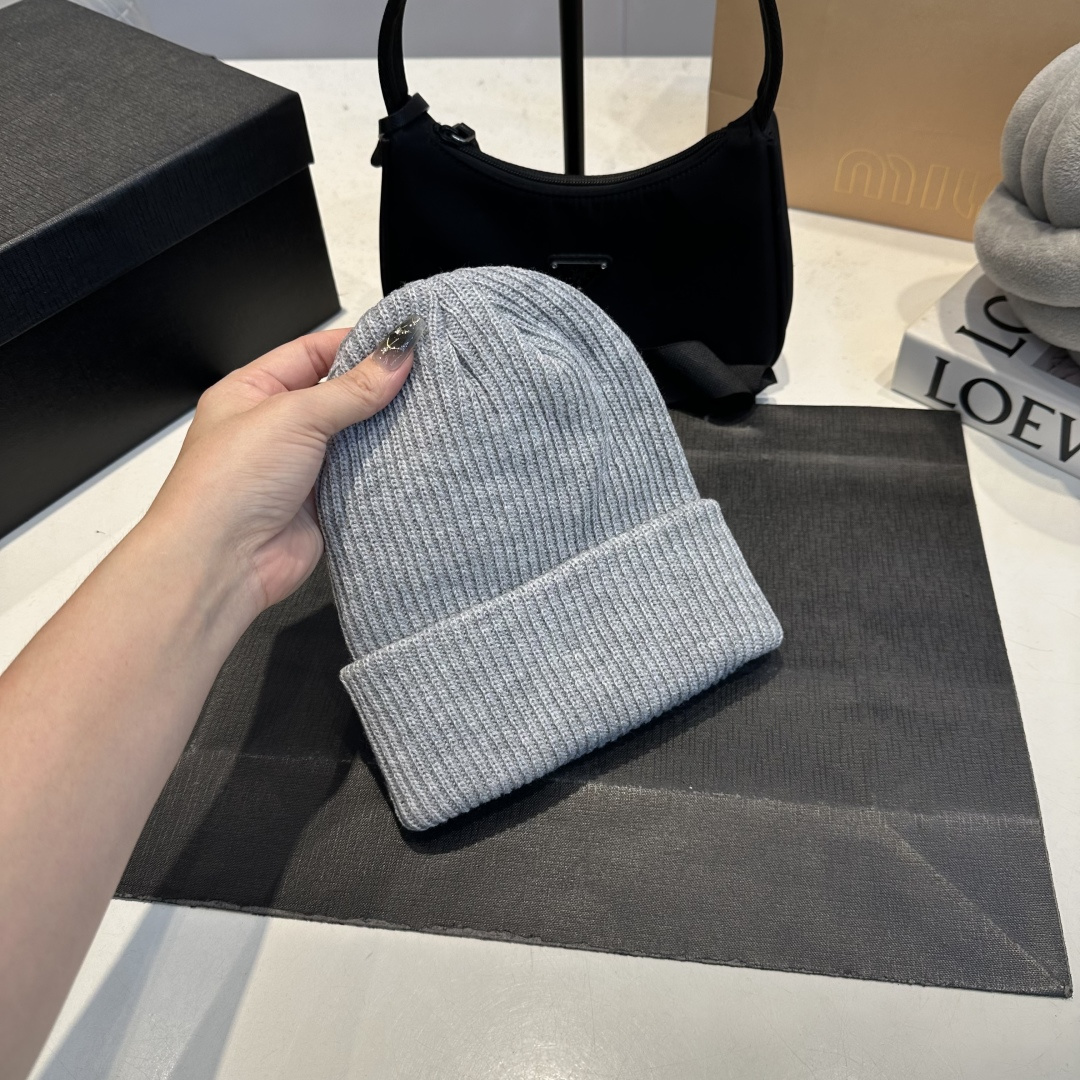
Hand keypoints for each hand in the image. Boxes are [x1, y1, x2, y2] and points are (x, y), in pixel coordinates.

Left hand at [145, 323, 415, 620]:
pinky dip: (383, 469)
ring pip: (354, 437)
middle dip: (376, 388)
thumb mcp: (293, 416)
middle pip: (338, 394)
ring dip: (382, 430)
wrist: (223, 563)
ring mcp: (300, 467)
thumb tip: (393, 357)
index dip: (357, 345)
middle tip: (421, 377)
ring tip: (422, 413)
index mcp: (252, 391)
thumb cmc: (226, 486)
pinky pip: (362, 477)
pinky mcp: (323, 503)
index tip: (400, 343)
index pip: (313, 353)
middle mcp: (275, 427)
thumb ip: (351, 388)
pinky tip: (408, 456)